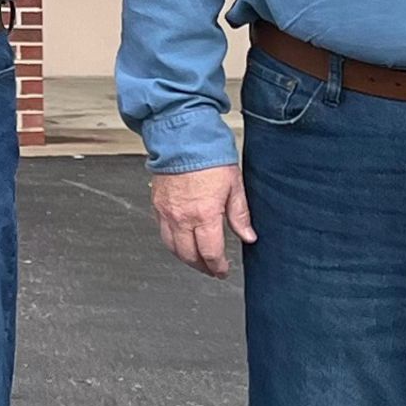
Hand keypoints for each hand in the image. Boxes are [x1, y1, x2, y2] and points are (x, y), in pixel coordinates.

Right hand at [148, 162, 253, 278]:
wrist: (182, 136)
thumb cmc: (208, 154)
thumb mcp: (234, 184)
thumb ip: (239, 214)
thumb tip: (248, 236)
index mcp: (204, 214)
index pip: (210, 253)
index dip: (218, 266)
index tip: (223, 270)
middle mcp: (182, 216)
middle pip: (189, 255)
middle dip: (202, 266)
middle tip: (212, 269)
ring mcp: (166, 211)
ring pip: (172, 247)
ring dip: (185, 257)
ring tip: (197, 259)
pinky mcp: (157, 203)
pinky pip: (162, 231)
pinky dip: (172, 241)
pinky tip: (181, 239)